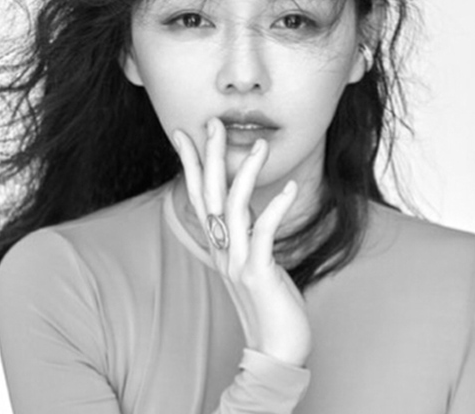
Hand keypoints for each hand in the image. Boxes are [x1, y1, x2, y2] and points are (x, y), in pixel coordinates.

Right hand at [172, 118, 312, 367]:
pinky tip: (290, 188)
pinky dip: (277, 208)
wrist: (275, 351)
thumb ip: (246, 235)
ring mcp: (238, 262)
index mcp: (220, 245)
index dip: (190, 164)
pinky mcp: (258, 275)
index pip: (198, 196)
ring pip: (234, 208)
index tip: (184, 134)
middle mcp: (223, 250)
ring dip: (245, 173)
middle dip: (210, 157)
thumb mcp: (252, 263)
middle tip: (212, 123)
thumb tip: (247, 207)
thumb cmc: (270, 305)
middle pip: (209, 195)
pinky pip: (264, 234)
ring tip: (259, 145)